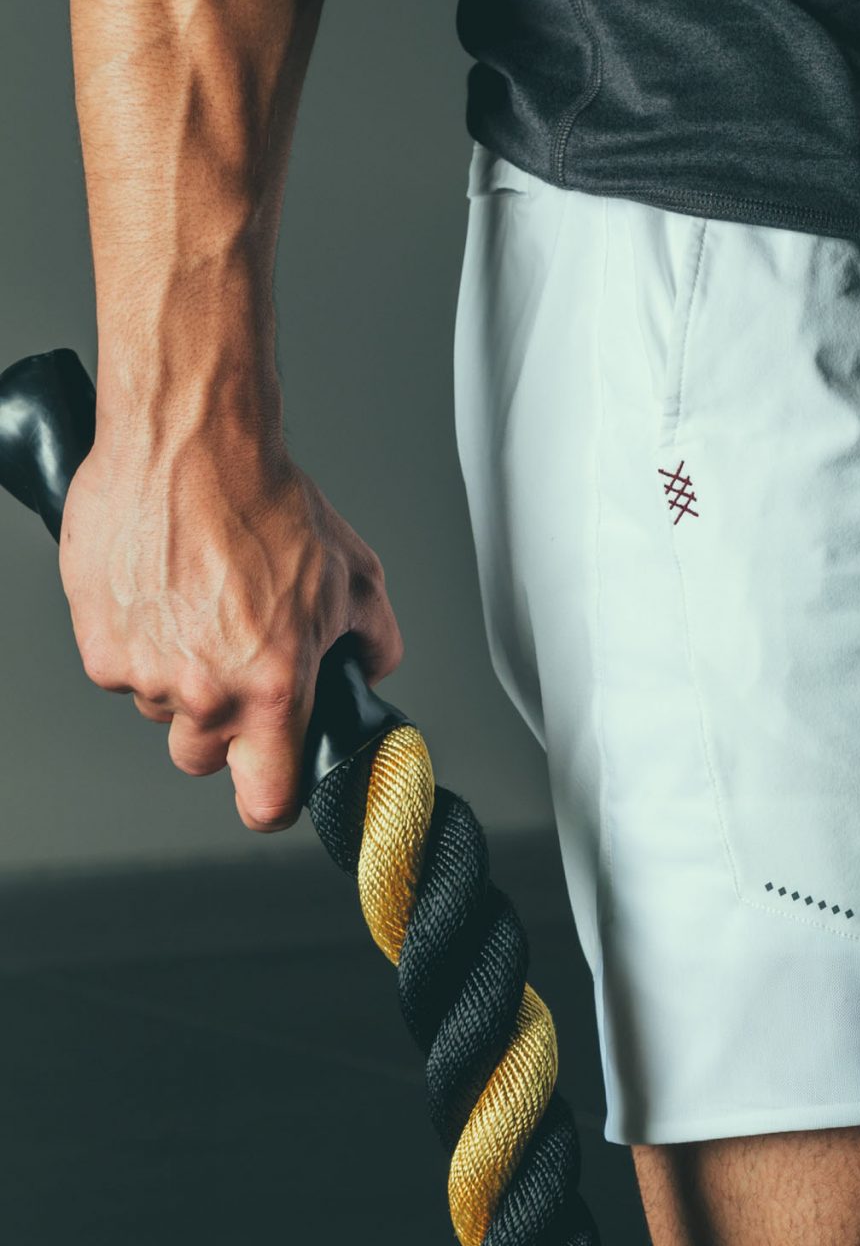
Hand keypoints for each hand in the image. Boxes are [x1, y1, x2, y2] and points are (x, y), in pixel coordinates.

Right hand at [60, 422, 402, 831]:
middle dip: (221, 727)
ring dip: (179, 677)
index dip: (272, 800)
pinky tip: (161, 592)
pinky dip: (138, 640)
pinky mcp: (98, 644)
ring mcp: (144, 673)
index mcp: (272, 689)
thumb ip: (373, 641)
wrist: (189, 444)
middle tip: (236, 666)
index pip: (266, 801)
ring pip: (161, 708)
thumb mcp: (355, 575)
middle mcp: (203, 692)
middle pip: (204, 758)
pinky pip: (121, 668)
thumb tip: (372, 669)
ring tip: (199, 609)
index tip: (274, 789)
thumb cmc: (265, 502)